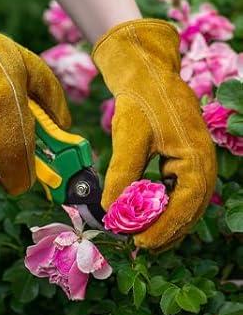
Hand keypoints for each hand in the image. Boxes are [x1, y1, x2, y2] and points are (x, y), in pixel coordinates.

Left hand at [92, 18, 215, 250]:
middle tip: (137, 246)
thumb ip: (122, 172)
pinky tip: (144, 214)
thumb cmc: (140, 98)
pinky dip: (162, 204)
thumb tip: (110, 208)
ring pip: (184, 203)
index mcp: (197, 161)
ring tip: (139, 237)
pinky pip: (178, 191)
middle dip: (163, 230)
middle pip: (187, 211)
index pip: (184, 207)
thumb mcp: (129, 134)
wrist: (146, 68)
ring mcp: (197, 164)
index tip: (141, 243)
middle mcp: (204, 167)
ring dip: (163, 220)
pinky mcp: (186, 160)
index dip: (163, 229)